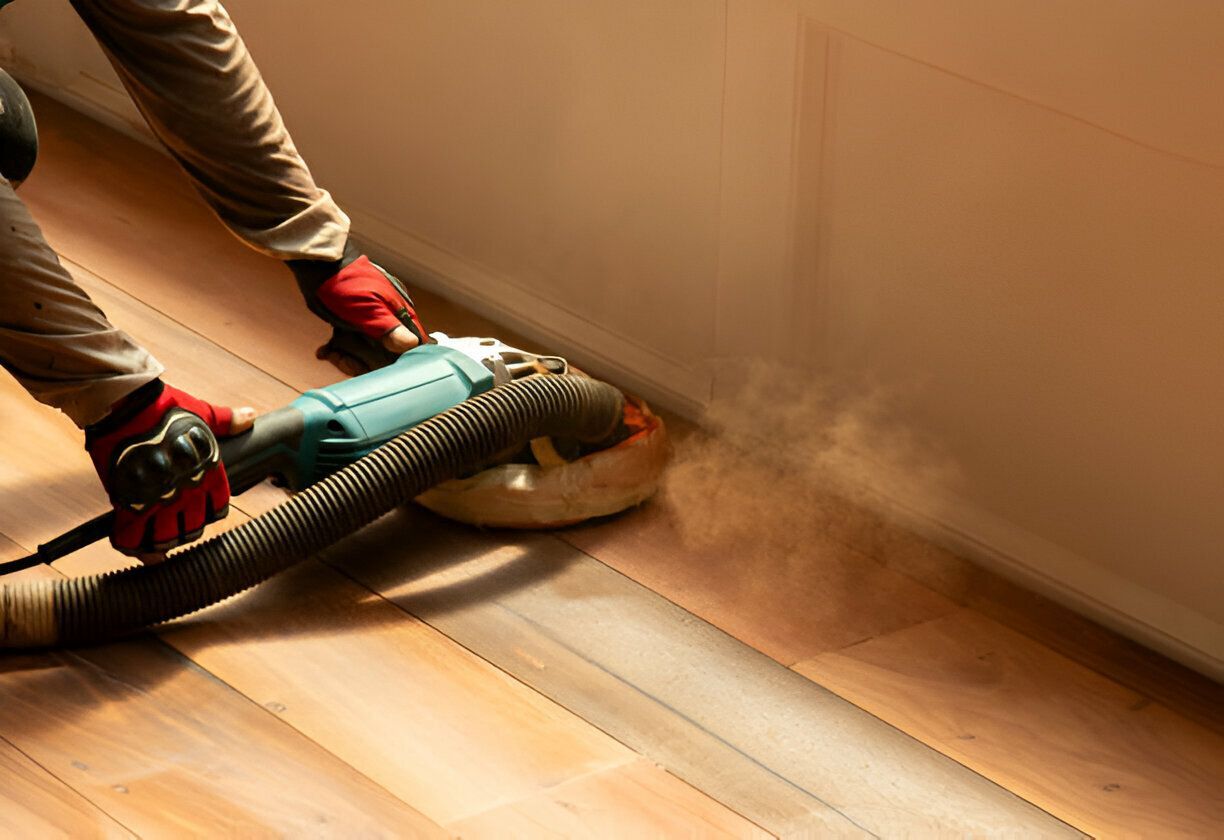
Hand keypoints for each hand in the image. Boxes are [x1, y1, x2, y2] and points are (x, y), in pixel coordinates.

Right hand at [85, 380, 255, 559]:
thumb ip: (227, 420)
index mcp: (209, 471)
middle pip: (192, 529)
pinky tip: (137, 550)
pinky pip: (132, 537)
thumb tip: (250, 417)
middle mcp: (187, 490)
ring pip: (165, 539)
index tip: (199, 510)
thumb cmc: (163, 406)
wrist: (123, 404)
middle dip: (185, 530)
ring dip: (162, 543)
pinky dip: (134, 547)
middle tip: (174, 525)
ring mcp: (158, 498)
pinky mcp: (128, 502)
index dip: (208, 513)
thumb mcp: (202, 412)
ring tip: (158, 540)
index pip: (217, 510)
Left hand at [290, 246, 428, 375]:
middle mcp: (390, 321)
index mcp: (401, 315)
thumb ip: (390, 326)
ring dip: (347, 358)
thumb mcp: (369, 308)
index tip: (378, 369)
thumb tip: (412, 344)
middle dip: (363, 363)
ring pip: (366, 354)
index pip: (411, 348)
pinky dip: (338, 351)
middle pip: (386, 356)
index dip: (397, 362)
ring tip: (329, 353)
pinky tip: (324, 351)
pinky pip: (351, 346)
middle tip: (342, 361)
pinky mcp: (355, 324)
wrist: (318, 267)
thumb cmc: (346, 284)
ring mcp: (372, 323)